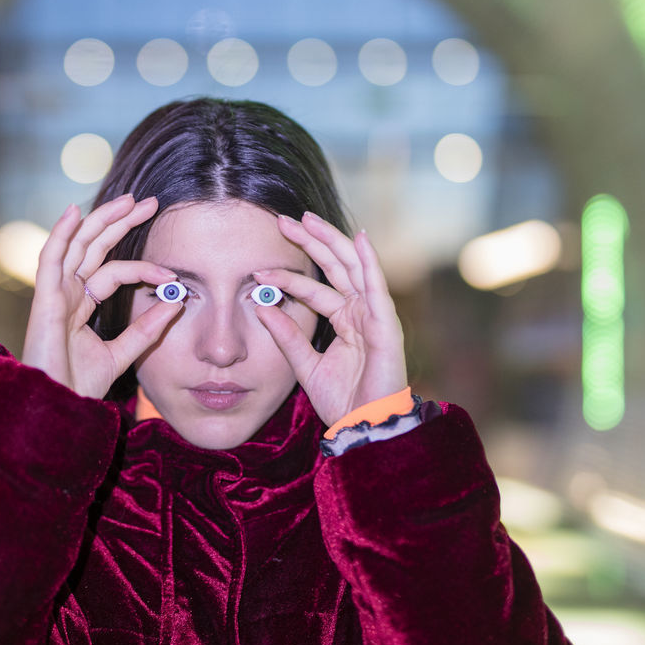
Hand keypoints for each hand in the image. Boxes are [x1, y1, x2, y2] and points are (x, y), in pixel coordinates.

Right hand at [22, 194, 182, 398]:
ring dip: (101, 220)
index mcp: (80, 305)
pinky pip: (51, 260)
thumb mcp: (121, 354)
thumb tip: (175, 302)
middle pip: (95, 248)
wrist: (58, 410)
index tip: (172, 272)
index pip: (113, 271)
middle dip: (121, 223)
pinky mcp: (44, 300)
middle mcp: (66, 294)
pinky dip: (60, 234)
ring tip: (127, 200)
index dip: (143, 266)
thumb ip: (145, 330)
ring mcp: (53, 295)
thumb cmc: (79, 387)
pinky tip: (74, 213)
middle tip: (150, 202)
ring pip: (77, 246)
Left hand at [252, 212, 407, 427]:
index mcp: (344, 319)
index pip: (313, 287)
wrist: (364, 426)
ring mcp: (374, 314)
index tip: (258, 266)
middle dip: (310, 241)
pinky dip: (370, 261)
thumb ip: (286, 336)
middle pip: (334, 266)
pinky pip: (377, 286)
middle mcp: (359, 311)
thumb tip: (261, 307)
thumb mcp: (304, 364)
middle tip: (284, 220)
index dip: (288, 274)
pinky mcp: (386, 323)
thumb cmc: (342, 399)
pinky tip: (360, 238)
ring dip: (332, 240)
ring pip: (352, 267)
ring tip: (309, 219)